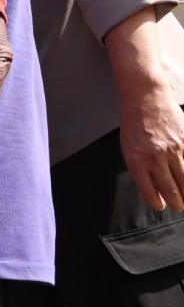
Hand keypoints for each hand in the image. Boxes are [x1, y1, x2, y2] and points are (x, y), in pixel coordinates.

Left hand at [120, 94, 183, 211]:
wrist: (146, 100)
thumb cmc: (134, 126)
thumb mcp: (128, 150)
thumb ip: (139, 170)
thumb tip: (152, 191)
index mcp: (137, 161)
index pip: (150, 192)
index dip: (157, 203)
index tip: (161, 206)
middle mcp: (155, 158)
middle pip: (171, 190)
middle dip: (177, 203)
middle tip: (178, 206)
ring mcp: (174, 150)